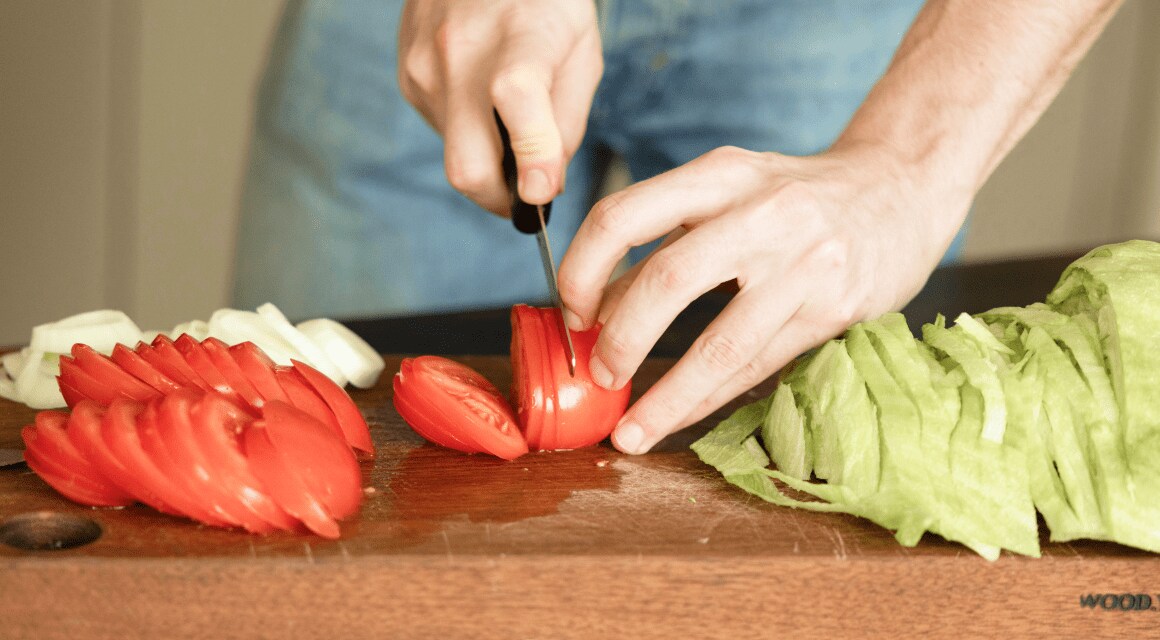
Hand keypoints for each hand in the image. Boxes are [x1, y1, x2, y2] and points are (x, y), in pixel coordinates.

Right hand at [398, 0, 602, 214]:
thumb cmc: (544, 3)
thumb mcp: (581, 51)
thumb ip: (567, 122)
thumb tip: (543, 185)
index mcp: (520, 34)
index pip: (516, 97)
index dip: (532, 154)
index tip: (542, 191)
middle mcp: (461, 51)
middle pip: (467, 164)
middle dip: (499, 199)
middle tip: (525, 195)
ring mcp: (425, 66)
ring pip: (455, 154)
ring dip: (486, 156)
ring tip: (507, 115)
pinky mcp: (408, 77)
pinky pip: (442, 131)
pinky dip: (468, 131)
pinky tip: (481, 95)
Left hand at [557, 144, 969, 453]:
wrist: (900, 187)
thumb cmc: (796, 197)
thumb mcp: (726, 197)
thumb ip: (663, 245)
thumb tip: (595, 311)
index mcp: (718, 173)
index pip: (622, 217)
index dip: (581, 273)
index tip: (573, 314)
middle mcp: (760, 210)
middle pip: (666, 281)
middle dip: (620, 340)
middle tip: (601, 375)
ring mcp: (804, 260)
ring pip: (719, 343)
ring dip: (666, 396)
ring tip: (632, 431)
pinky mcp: (834, 305)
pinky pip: (758, 364)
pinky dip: (711, 399)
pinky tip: (681, 417)